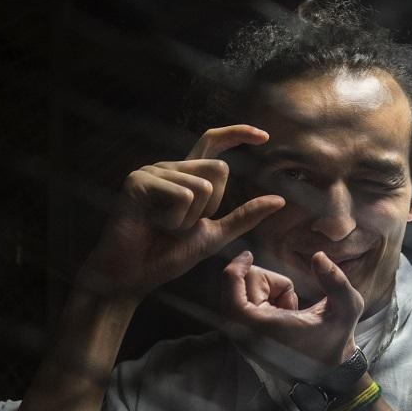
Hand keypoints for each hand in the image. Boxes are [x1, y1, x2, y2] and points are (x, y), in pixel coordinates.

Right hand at [78, 125, 284, 301]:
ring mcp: (152, 171)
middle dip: (210, 207)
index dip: (238, 133)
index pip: (213, 142)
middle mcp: (170, 167)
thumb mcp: (214, 235)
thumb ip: (244, 216)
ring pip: (202, 186)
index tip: (264, 136)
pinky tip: (152, 225)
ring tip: (162, 227)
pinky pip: (182, 195)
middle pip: (218, 169)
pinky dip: (175, 220)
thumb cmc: (166, 256)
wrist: (132, 277)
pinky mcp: (138, 181)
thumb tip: (279, 200)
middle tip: (180, 226)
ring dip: (189, 219)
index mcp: (186, 177)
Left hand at [220, 250, 364, 380]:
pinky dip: (262, 302)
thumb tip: (318, 256)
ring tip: (289, 310)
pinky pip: (245, 308)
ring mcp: (243, 340)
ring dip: (266, 293)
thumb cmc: (336, 341)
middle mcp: (245, 336)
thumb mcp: (347, 308)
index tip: (249, 255)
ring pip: (242, 296)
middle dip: (265, 282)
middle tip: (291, 297)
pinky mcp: (245, 342)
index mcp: (263, 327)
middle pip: (239, 287)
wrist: (329, 376)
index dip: (236, 268)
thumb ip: (336, 280)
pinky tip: (282, 315)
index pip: (231, 292)